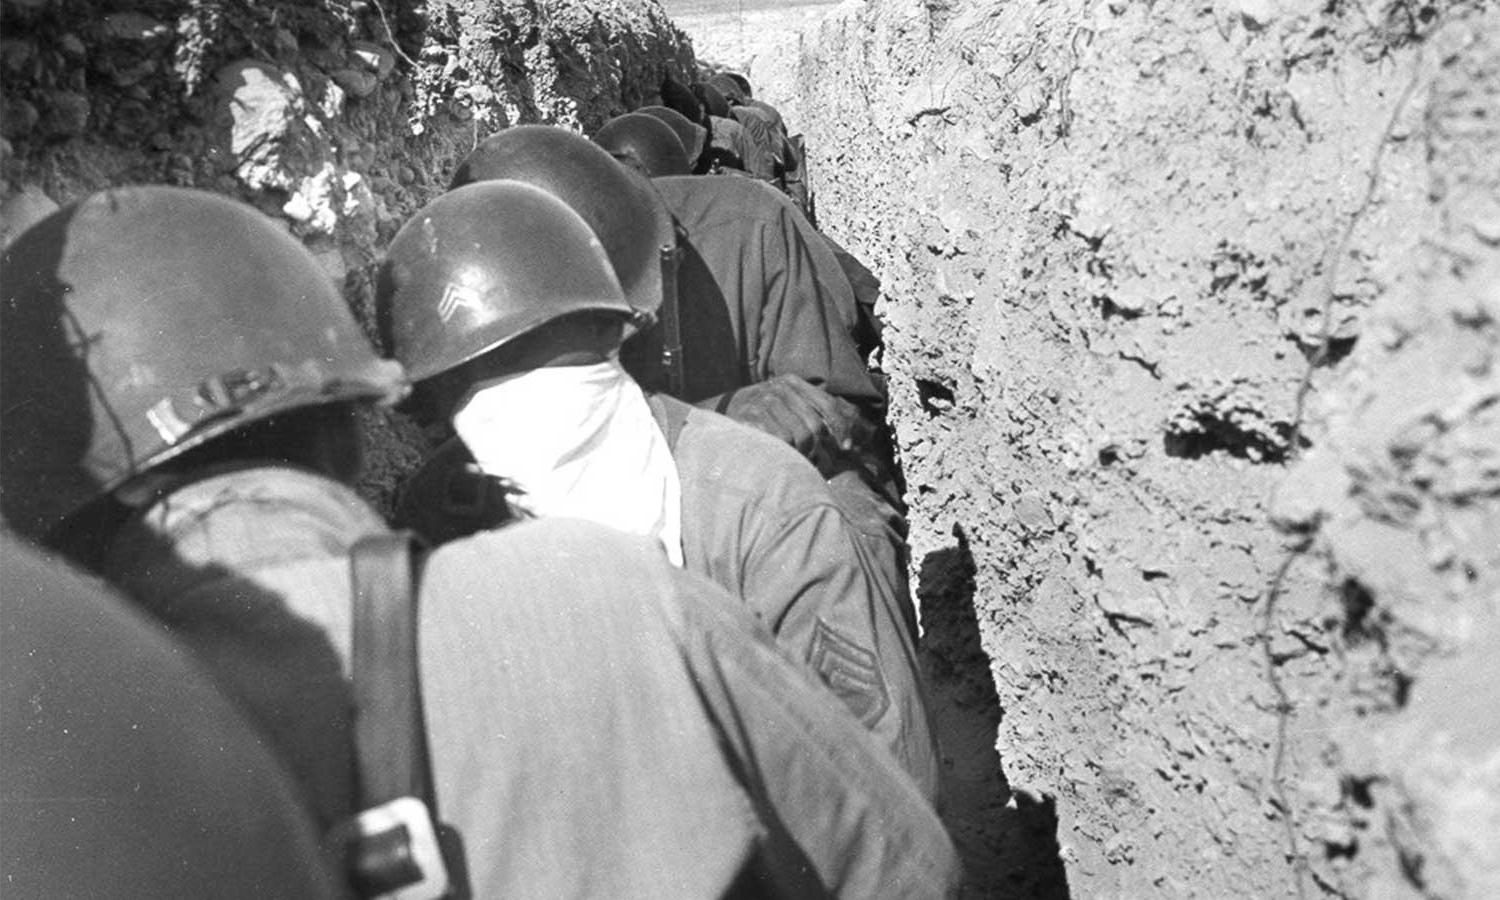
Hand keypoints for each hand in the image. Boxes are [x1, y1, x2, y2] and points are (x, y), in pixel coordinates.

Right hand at [710, 375, 869, 470]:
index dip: (841, 426)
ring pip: (801, 436)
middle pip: (815, 425)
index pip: (827, 403)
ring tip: (793, 461)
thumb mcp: (777, 404)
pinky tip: (778, 458)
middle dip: (818, 448)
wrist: (710, 418)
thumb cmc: (751, 416)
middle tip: (814, 462)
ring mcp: (764, 402)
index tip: (847, 446)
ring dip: (801, 454)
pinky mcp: (752, 418)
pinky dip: (784, 454)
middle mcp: (779, 389)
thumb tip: (840, 434)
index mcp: (790, 382)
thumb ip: (804, 410)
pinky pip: (781, 442)